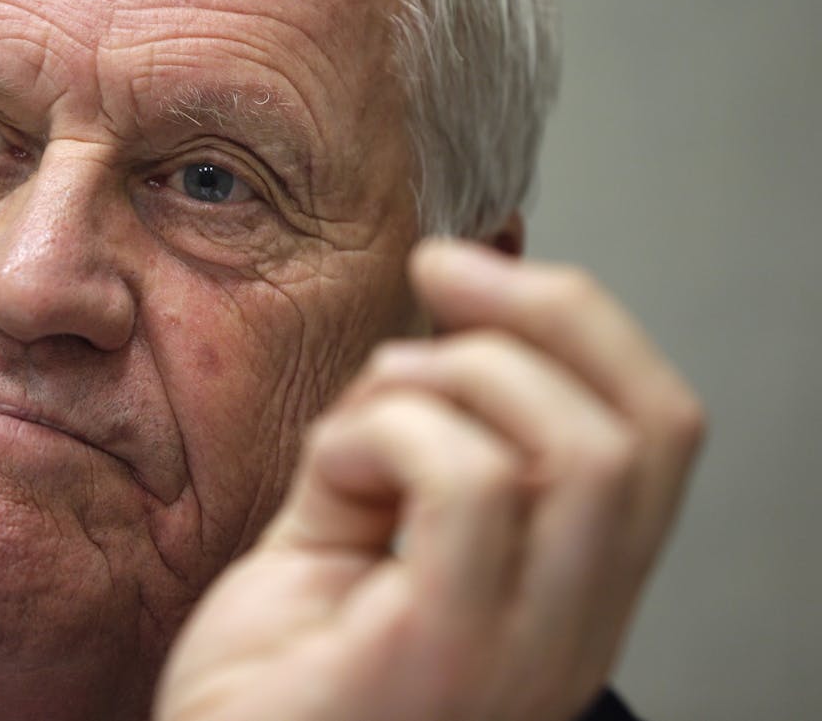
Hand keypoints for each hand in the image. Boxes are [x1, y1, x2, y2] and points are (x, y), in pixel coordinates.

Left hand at [155, 238, 704, 720]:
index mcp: (566, 590)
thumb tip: (432, 331)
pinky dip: (390, 429)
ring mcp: (517, 654)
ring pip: (576, 450)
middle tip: (429, 281)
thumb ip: (405, 442)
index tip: (469, 268)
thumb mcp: (355, 528)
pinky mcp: (439, 657)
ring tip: (360, 421)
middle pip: (647, 429)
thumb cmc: (276, 670)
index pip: (662, 432)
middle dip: (537, 315)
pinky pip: (467, 485)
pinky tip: (331, 467)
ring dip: (452, 380)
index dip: (583, 321)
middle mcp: (571, 630)